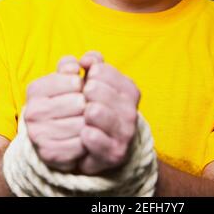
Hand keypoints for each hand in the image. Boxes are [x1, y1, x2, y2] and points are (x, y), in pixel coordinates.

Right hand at [24, 55, 86, 171]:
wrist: (56, 134)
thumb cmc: (68, 99)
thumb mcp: (72, 78)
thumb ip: (80, 63)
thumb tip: (84, 62)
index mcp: (35, 89)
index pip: (73, 80)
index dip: (84, 84)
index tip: (81, 89)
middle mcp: (32, 112)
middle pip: (79, 102)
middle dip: (90, 103)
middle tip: (88, 107)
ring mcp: (38, 134)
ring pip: (81, 124)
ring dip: (92, 122)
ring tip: (90, 121)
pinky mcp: (49, 154)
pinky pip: (80, 145)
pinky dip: (89, 141)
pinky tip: (87, 136)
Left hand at [76, 54, 140, 175]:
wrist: (99, 148)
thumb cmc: (94, 106)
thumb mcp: (93, 81)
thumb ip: (91, 63)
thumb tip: (86, 60)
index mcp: (129, 89)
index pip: (102, 70)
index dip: (89, 74)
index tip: (87, 81)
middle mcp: (131, 110)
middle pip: (96, 90)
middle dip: (84, 93)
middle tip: (83, 99)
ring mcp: (125, 132)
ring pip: (95, 112)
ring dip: (84, 112)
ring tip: (84, 115)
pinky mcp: (115, 153)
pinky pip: (93, 138)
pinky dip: (85, 135)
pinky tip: (83, 134)